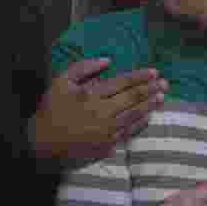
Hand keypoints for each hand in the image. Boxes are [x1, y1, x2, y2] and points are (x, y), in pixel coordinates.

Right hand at [30, 58, 167, 166]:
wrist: (41, 144)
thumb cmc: (50, 110)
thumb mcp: (60, 82)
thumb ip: (84, 68)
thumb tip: (107, 60)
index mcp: (92, 95)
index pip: (122, 83)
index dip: (139, 77)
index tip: (154, 72)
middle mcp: (103, 112)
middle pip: (132, 99)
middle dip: (150, 89)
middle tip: (165, 83)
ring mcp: (106, 131)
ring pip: (134, 115)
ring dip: (149, 105)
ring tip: (162, 97)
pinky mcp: (107, 145)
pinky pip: (128, 133)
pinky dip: (140, 124)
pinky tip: (149, 117)